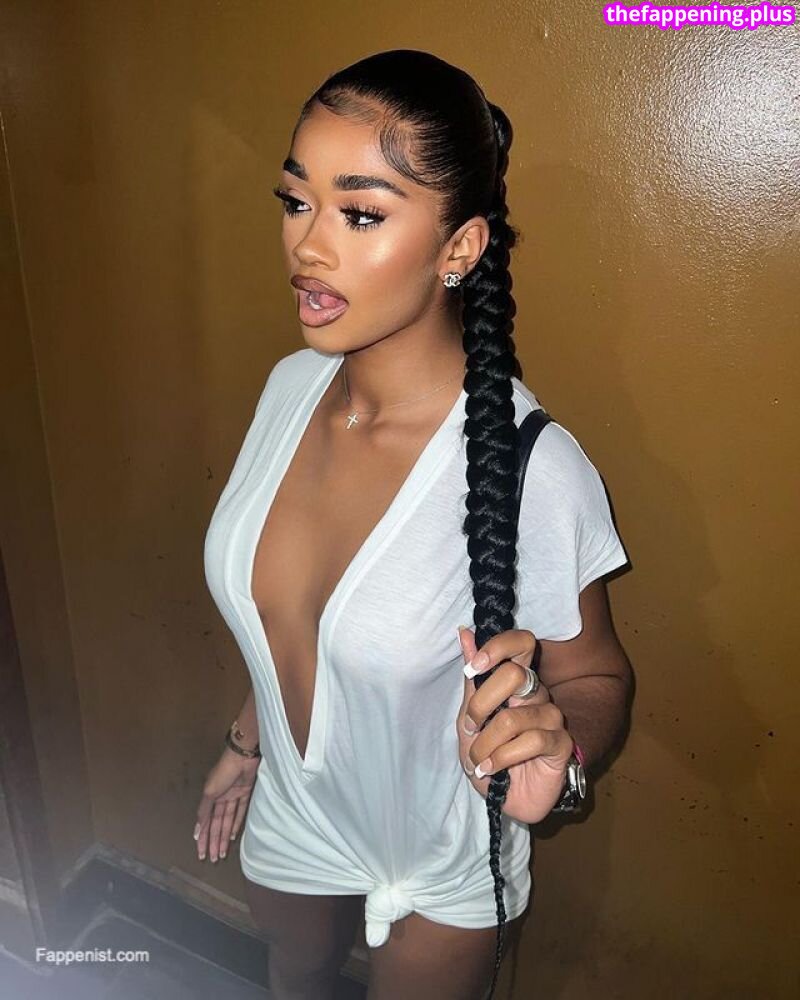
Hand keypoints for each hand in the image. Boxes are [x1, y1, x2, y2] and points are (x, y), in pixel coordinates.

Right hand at [193, 748, 259, 862]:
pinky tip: (233, 836)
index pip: (206, 823)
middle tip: (213, 859)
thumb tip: (197, 831)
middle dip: (214, 842)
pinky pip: (240, 812)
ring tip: (222, 853)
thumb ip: (204, 811)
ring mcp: (233, 796)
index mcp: (210, 797)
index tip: (201, 853)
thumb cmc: (223, 771)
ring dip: (224, 837)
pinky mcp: (246, 793)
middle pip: (217, 825)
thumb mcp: (210, 792)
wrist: (242, 755)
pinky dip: (237, 824)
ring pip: (227, 821)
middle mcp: (221, 798)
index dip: (203, 838)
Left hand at [456, 626, 574, 823]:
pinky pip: (531, 741)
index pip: (521, 643)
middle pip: (516, 674)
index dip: (498, 647)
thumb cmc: (488, 754)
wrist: (504, 797)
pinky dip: (501, 757)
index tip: (474, 667)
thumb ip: (472, 678)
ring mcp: (551, 717)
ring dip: (485, 743)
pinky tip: (491, 767)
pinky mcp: (561, 744)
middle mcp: (537, 693)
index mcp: (517, 681)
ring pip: (513, 717)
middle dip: (481, 704)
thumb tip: (464, 632)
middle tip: (469, 727)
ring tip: (477, 759)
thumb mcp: (470, 717)